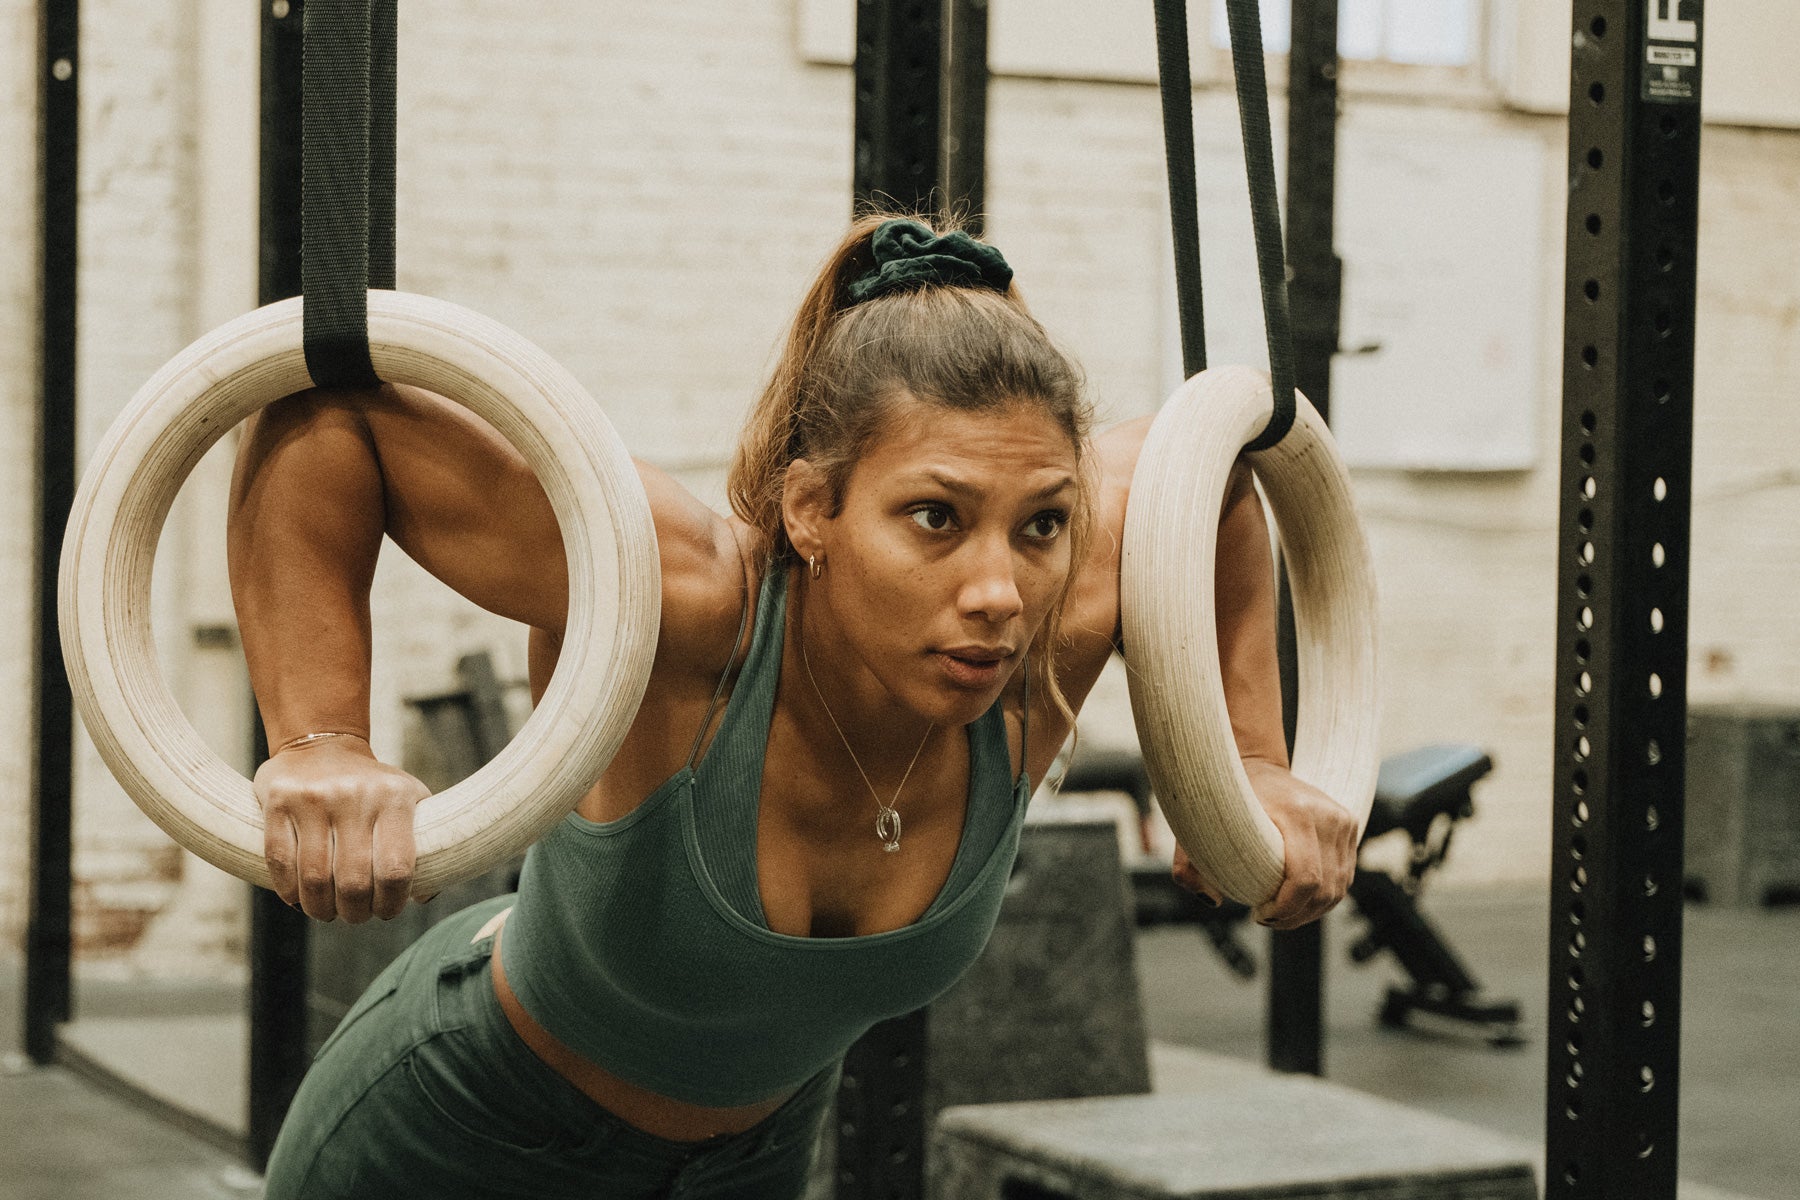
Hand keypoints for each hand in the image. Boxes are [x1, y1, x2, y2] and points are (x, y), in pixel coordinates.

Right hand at [254, 736, 430, 922]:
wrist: (323, 745)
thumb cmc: (373, 787)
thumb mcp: (408, 802)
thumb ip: (422, 846)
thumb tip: (424, 897)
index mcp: (395, 797)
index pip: (395, 868)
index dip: (391, 902)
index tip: (387, 911)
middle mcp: (355, 795)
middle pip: (353, 880)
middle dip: (355, 912)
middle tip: (355, 916)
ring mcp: (314, 797)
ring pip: (314, 877)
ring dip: (320, 908)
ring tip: (327, 912)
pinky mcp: (279, 800)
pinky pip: (280, 861)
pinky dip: (288, 891)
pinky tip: (298, 898)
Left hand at [1169, 759, 1358, 929]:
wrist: (1257, 765)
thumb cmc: (1225, 799)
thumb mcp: (1197, 827)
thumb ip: (1188, 865)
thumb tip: (1212, 900)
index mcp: (1296, 812)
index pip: (1305, 879)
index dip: (1285, 909)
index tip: (1258, 914)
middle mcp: (1327, 815)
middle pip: (1324, 890)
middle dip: (1295, 916)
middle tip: (1266, 919)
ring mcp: (1343, 820)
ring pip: (1337, 889)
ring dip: (1310, 912)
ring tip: (1280, 914)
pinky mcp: (1350, 826)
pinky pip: (1343, 878)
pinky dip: (1322, 898)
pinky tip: (1297, 902)